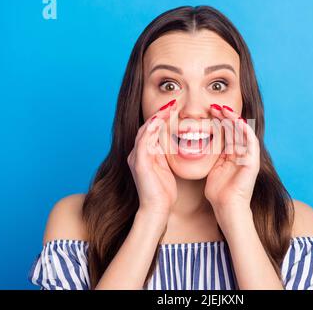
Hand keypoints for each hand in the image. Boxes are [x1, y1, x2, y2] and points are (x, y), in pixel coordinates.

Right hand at [127, 99, 176, 219]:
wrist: (156, 209)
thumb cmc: (163, 192)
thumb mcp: (166, 168)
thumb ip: (166, 155)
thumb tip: (177, 143)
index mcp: (144, 154)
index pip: (152, 130)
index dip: (162, 118)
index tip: (175, 108)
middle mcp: (137, 153)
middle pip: (148, 126)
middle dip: (160, 114)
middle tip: (173, 103)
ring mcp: (136, 157)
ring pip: (146, 130)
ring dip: (158, 118)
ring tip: (170, 108)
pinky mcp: (139, 163)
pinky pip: (145, 141)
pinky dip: (153, 130)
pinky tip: (162, 122)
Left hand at [205, 104, 259, 224]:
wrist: (226, 207)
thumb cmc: (218, 192)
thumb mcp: (212, 168)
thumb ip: (212, 155)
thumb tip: (199, 143)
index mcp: (232, 155)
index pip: (227, 132)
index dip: (219, 121)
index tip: (208, 111)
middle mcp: (242, 153)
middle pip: (235, 129)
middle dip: (225, 116)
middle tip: (214, 107)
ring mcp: (249, 156)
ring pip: (243, 131)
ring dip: (233, 119)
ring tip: (223, 110)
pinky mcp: (253, 161)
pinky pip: (251, 141)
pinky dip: (244, 130)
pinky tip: (236, 120)